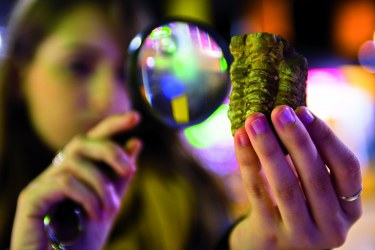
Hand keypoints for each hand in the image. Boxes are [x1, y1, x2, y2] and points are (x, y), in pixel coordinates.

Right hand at [11, 112, 141, 249]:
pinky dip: (87, 196)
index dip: (112, 125)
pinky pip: (65, 182)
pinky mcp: (32, 197)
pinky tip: (95, 214)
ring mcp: (42, 183)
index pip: (91, 139)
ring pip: (76, 161)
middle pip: (81, 142)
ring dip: (102, 184)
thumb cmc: (83, 238)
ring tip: (111, 209)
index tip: (136, 117)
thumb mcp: (109, 203)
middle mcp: (56, 172)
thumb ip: (120, 176)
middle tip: (130, 169)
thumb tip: (135, 143)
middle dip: (110, 151)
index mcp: (75, 172)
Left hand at [230, 105, 361, 249]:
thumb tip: (292, 115)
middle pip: (315, 176)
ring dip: (269, 148)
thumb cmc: (295, 208)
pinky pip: (257, 193)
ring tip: (255, 120)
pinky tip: (240, 138)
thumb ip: (311, 162)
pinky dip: (248, 162)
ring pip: (285, 185)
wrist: (271, 245)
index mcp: (348, 208)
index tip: (303, 111)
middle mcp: (332, 225)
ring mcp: (302, 234)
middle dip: (296, 139)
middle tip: (279, 111)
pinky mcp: (271, 234)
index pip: (346, 168)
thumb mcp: (314, 191)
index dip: (326, 137)